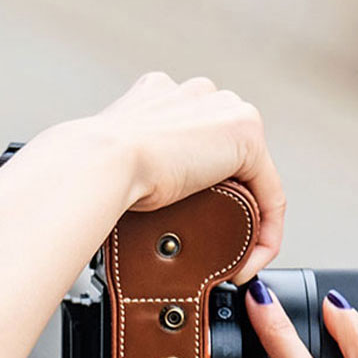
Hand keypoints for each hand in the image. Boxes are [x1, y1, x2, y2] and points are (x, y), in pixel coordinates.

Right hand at [37, 71, 285, 280]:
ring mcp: (223, 109)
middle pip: (224, 156)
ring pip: (249, 174)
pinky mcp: (245, 135)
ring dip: (245, 221)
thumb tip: (135, 197)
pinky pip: (269, 193)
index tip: (182, 225)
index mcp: (159, 94)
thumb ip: (130, 165)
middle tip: (207, 249)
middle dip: (222, 204)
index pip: (192, 140)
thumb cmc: (87, 170)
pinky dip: (264, 234)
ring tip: (228, 261)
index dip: (193, 187)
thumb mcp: (112, 163)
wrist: (97, 164)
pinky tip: (246, 263)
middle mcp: (195, 94)